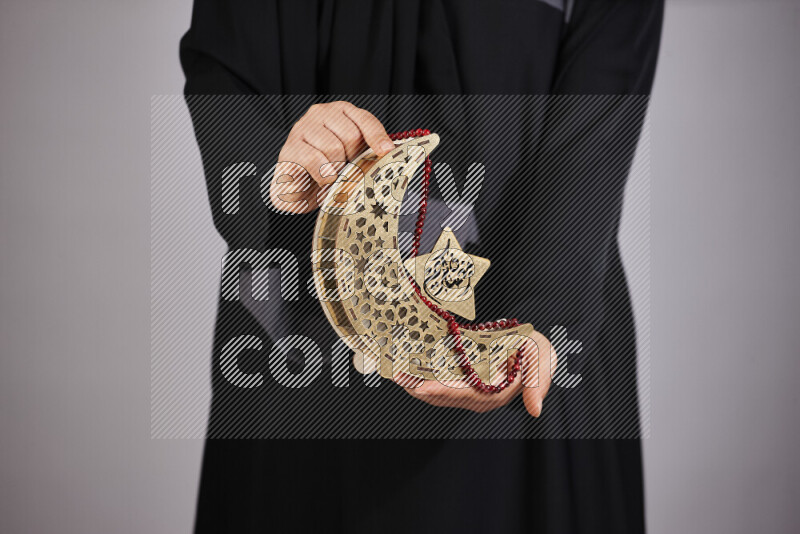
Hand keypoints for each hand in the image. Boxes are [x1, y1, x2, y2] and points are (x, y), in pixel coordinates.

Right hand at [270, 101, 394, 213]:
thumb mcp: (354, 157)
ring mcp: (302, 129)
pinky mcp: (289, 148)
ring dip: (337, 170)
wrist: (298, 189)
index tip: (386, 152)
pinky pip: (313, 159)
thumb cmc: (329, 171)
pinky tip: (322, 181)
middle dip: (352, 159)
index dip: (377, 137)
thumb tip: (389, 153)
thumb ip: (369, 151)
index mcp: (341, 113)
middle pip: (350, 135)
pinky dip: (323, 175)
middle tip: (347, 172)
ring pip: (333, 148)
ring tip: (333, 178)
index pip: (365, 120)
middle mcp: (320, 114)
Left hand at [393, 331, 556, 417]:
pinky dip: (420, 376)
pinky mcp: (459, 381)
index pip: (467, 397)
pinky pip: (437, 382)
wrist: (529, 346)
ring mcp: (467, 390)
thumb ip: (538, 382)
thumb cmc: (534, 352)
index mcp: (496, 394)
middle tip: (398, 378)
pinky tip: (404, 369)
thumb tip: (536, 411)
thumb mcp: (542, 359)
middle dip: (420, 388)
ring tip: (394, 373)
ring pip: (437, 392)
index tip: (423, 387)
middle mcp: (478, 397)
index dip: (445, 393)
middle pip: (445, 397)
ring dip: (415, 384)